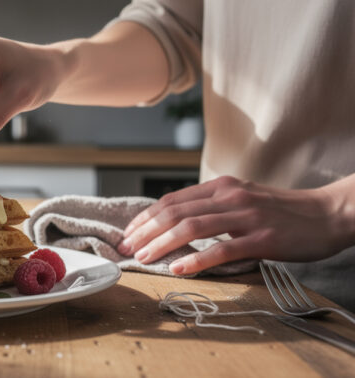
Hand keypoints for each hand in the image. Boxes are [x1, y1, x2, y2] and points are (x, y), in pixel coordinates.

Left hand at [118, 175, 354, 274]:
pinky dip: (196, 259)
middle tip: (126, 249)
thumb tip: (176, 222)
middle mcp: (230, 196)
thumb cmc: (283, 212)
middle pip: (174, 212)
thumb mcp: (242, 199)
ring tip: (143, 258)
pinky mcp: (262, 239)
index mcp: (221, 186)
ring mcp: (246, 216)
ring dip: (161, 244)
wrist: (329, 214)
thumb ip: (212, 207)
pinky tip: (178, 269)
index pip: (171, 200)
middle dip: (144, 232)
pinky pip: (222, 249)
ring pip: (191, 227)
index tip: (128, 234)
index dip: (145, 218)